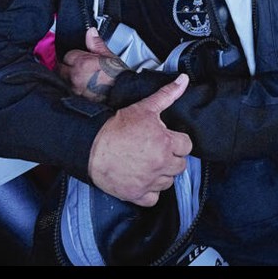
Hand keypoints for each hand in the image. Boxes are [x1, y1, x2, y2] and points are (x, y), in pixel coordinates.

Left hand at [57, 27, 127, 102]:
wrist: (122, 94)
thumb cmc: (118, 77)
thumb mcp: (109, 56)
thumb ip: (97, 43)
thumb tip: (91, 32)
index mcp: (82, 63)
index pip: (68, 54)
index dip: (75, 55)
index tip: (81, 56)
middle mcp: (75, 76)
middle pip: (61, 67)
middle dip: (67, 65)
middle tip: (78, 65)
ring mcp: (74, 88)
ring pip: (62, 78)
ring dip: (67, 76)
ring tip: (80, 75)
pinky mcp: (75, 97)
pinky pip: (67, 89)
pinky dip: (70, 86)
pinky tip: (81, 85)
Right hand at [89, 73, 192, 206]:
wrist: (91, 145)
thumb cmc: (117, 126)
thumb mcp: (144, 107)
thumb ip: (168, 94)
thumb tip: (184, 80)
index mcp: (166, 143)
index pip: (187, 146)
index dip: (177, 141)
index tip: (167, 138)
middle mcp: (161, 164)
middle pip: (180, 165)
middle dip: (172, 157)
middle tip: (158, 150)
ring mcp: (149, 181)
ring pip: (168, 182)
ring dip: (163, 174)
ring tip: (150, 163)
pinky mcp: (136, 194)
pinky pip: (153, 198)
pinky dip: (150, 192)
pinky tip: (143, 179)